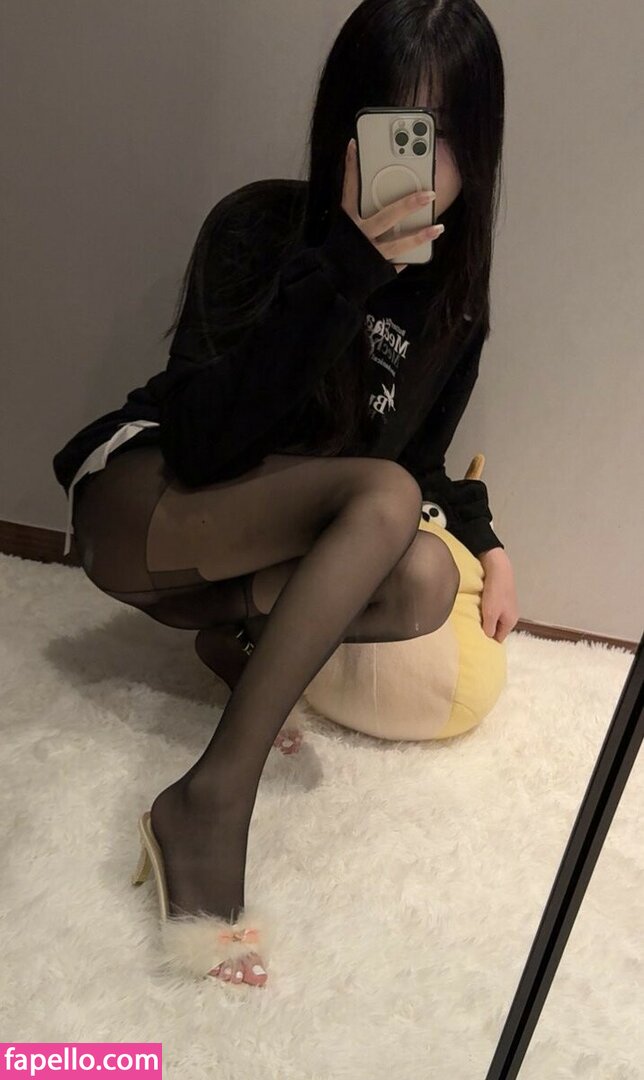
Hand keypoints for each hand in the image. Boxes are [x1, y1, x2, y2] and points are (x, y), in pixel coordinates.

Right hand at [341, 138, 443, 272]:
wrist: (331, 283)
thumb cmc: (341, 251)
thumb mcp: (345, 228)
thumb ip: (359, 212)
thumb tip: (378, 191)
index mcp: (348, 222)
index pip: (349, 189)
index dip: (351, 167)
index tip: (355, 145)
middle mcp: (360, 236)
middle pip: (387, 216)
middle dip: (409, 204)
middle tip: (429, 194)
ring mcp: (371, 254)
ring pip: (399, 244)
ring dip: (420, 236)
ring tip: (438, 227)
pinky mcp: (379, 270)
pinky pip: (398, 262)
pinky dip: (410, 256)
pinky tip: (424, 251)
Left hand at [479, 549, 518, 644]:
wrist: (498, 567)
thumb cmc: (495, 592)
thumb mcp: (490, 614)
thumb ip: (489, 628)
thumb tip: (488, 638)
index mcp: (510, 622)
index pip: (499, 639)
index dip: (487, 641)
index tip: (475, 641)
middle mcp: (510, 615)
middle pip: (496, 628)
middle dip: (485, 629)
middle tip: (471, 629)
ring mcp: (506, 606)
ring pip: (493, 618)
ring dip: (483, 618)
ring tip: (471, 618)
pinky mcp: (500, 597)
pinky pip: (492, 608)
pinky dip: (484, 609)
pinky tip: (476, 606)